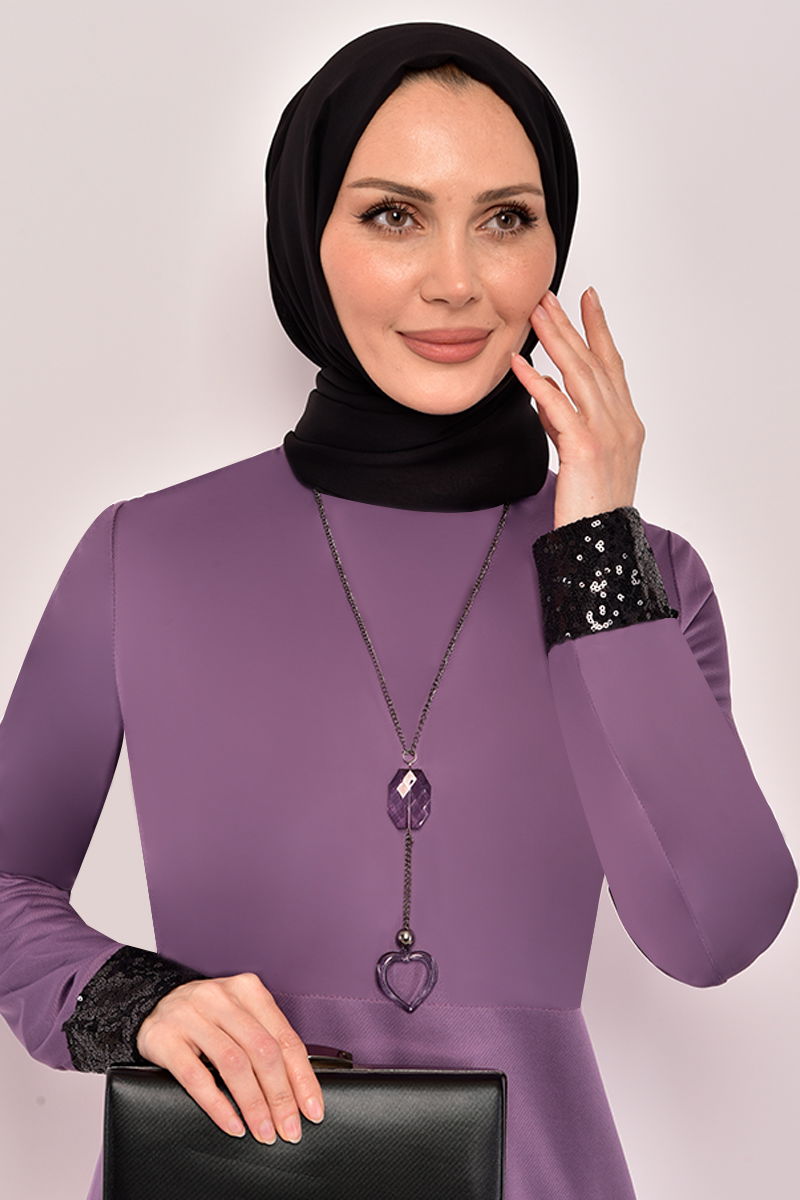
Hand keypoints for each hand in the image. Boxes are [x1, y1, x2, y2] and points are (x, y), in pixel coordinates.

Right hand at [136, 972, 324, 1144]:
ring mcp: (191, 1016)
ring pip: (233, 1063)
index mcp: (248, 990)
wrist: (151, 1006)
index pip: (285, 1038)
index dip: (302, 1078)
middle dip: (280, 1096)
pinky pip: (195, 1076)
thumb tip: (298, 1090)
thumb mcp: (238, 1017)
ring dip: (253, 1104)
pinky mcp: (165, 1038)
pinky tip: (232, 1124)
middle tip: (288, 1129)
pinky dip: (218, 1105)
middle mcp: (221, 998)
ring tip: (263, 1131)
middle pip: (262, 1051)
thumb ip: (265, 1039)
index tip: (312, 1110)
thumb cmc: (206, 1018)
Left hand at [510, 287, 644, 529]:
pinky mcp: (586, 448)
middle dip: (571, 324)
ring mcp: (607, 433)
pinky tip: (519, 365)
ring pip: (580, 375)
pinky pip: (558, 407)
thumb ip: (566, 423)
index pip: (612, 364)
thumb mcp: (582, 456)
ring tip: (536, 314)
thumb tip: (544, 397)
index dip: (599, 329)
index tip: (587, 298)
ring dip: (556, 340)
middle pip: (594, 361)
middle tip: (549, 295)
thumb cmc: (591, 506)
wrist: (601, 543)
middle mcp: (622, 421)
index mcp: (626, 421)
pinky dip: (537, 383)